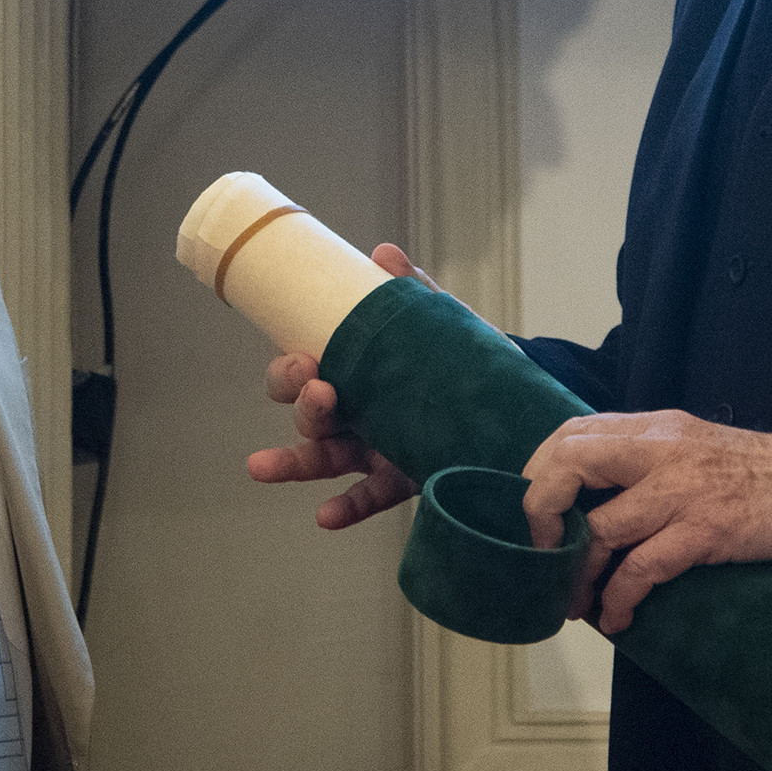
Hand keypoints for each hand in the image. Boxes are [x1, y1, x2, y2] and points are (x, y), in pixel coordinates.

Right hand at [243, 243, 442, 529]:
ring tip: (261, 466)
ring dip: (291, 462)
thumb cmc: (460, 366)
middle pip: (309, 414)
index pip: (304, 372)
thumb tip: (383, 254)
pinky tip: (324, 516)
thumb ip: (412, 294)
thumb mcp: (440, 327)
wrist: (509, 409)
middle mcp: (354, 415)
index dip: (291, 369)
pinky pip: (365, 500)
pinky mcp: (397, 483)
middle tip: (318, 391)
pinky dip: (344, 509)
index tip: (304, 359)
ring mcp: (372, 452)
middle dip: (302, 403)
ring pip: (321, 459)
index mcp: (355, 375)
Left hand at [520, 411, 771, 634]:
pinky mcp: (705, 530)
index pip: (570, 434)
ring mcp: (681, 490)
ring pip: (602, 528)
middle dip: (542, 514)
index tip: (540, 517)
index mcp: (652, 429)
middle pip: (570, 464)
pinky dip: (619, 599)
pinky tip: (618, 617)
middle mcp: (659, 450)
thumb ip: (642, 460)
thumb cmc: (753, 473)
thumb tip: (588, 498)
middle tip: (545, 554)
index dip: (540, 476)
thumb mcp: (689, 445)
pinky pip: (643, 568)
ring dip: (578, 575)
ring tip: (575, 603)